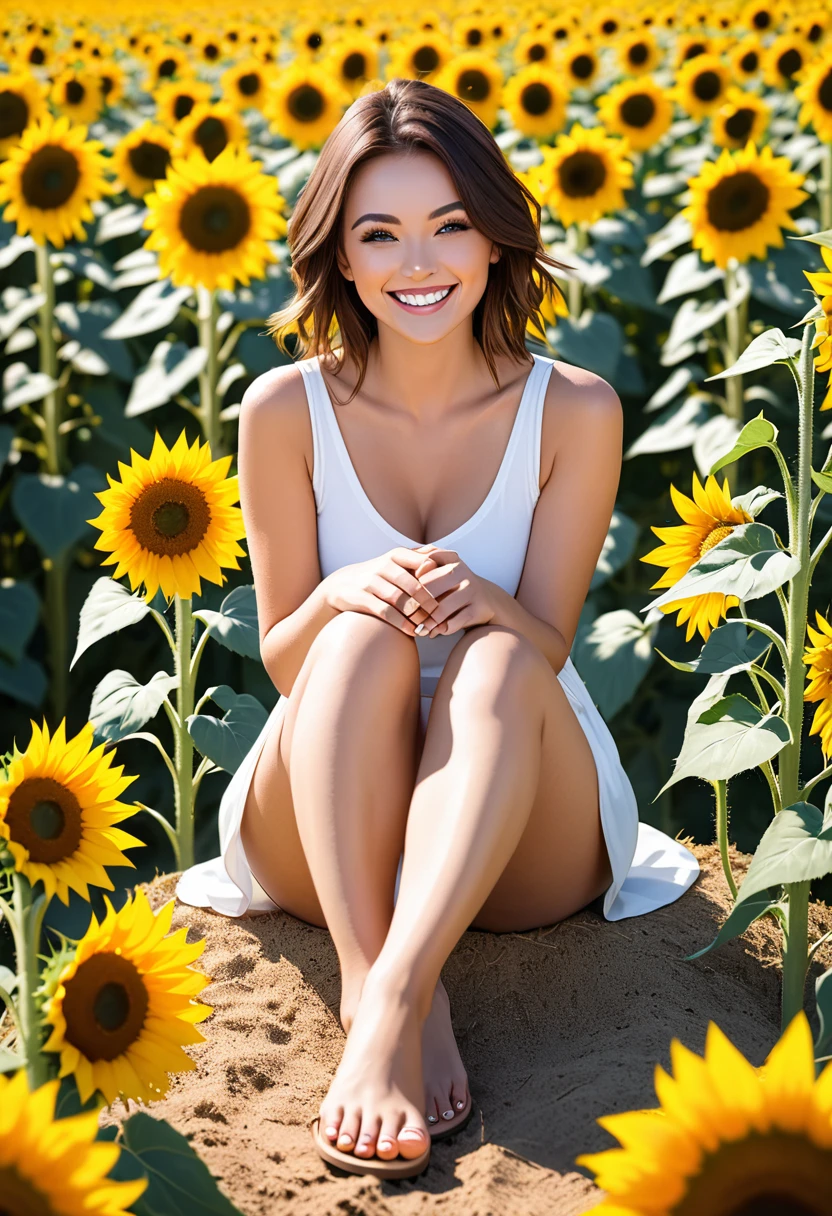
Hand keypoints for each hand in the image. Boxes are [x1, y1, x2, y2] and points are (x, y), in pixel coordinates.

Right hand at [324, 546, 443, 635]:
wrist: (342, 584)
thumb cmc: (378, 574)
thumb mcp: (396, 562)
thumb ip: (420, 559)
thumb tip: (451, 557)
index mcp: (396, 555)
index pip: (423, 563)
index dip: (438, 579)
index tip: (451, 592)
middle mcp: (384, 566)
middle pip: (413, 584)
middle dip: (429, 601)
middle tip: (442, 614)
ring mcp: (371, 582)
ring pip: (399, 599)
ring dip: (416, 614)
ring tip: (428, 625)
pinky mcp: (362, 598)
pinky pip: (385, 612)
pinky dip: (401, 623)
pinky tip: (412, 631)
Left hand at [409, 545, 496, 636]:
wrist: (486, 599)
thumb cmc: (454, 585)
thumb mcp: (440, 569)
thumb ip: (420, 566)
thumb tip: (406, 578)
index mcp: (449, 558)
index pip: (420, 571)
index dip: (408, 586)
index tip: (401, 598)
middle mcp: (461, 571)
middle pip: (428, 590)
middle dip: (416, 606)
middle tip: (408, 617)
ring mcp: (470, 590)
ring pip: (440, 610)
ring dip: (427, 622)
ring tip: (420, 628)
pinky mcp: (477, 609)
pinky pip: (453, 623)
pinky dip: (441, 630)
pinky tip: (435, 632)